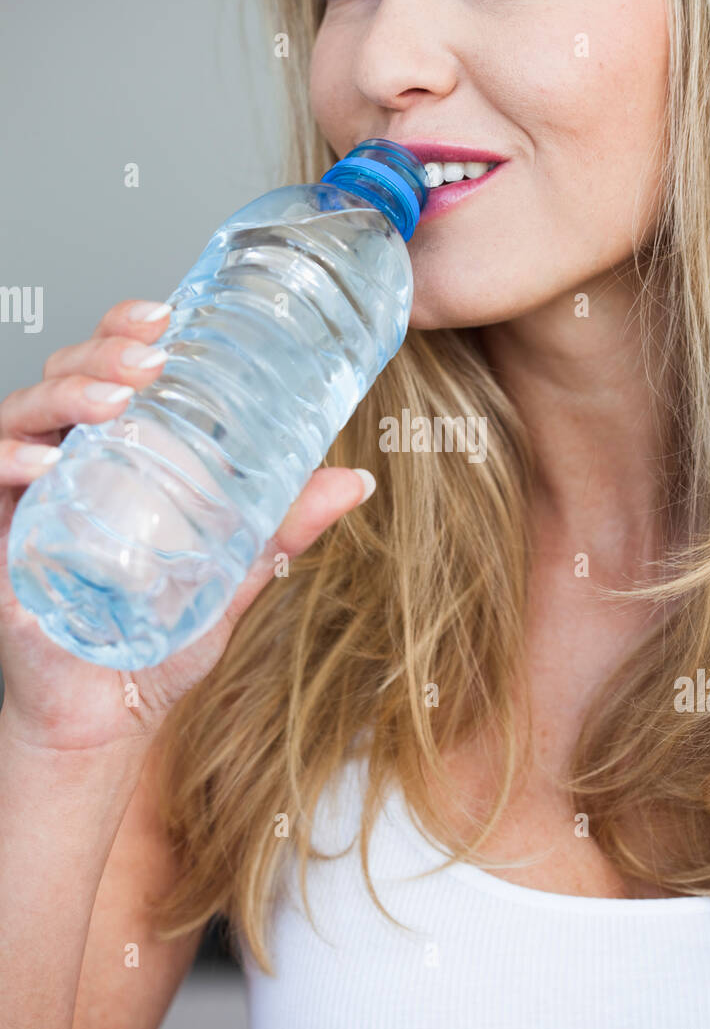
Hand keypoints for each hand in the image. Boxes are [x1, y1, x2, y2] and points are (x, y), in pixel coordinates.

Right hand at [0, 298, 374, 750]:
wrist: (108, 713)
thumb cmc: (156, 639)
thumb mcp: (231, 572)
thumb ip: (282, 527)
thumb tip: (355, 481)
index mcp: (117, 455)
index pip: (112, 371)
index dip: (127, 330)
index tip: (168, 314)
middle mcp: (68, 462)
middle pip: (68, 375)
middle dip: (104, 350)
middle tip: (152, 354)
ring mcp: (28, 495)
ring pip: (25, 411)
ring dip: (66, 392)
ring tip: (114, 398)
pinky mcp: (1, 533)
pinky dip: (10, 459)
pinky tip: (45, 463)